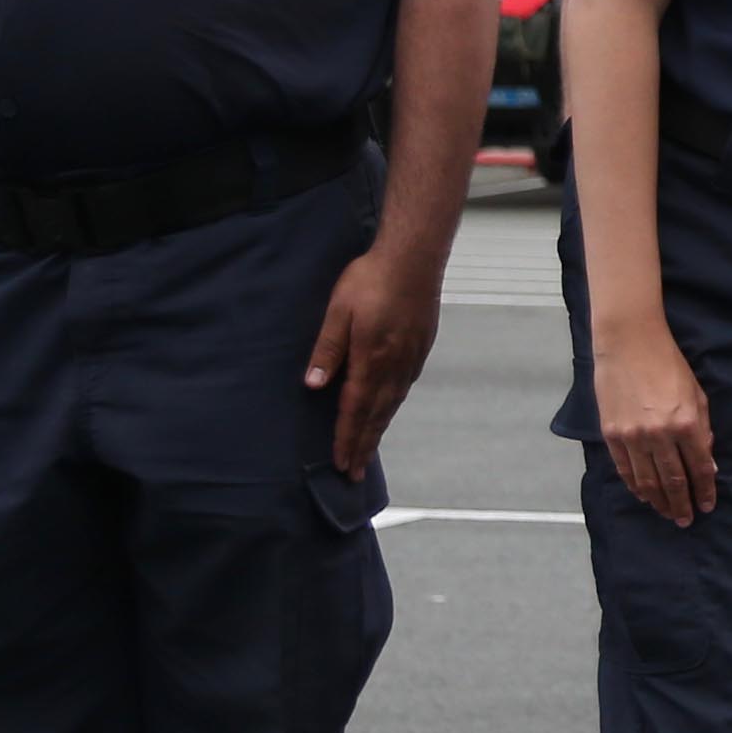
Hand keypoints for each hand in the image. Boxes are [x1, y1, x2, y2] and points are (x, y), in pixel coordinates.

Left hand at [304, 233, 446, 475]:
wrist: (413, 259)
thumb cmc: (369, 280)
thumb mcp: (339, 312)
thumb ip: (327, 350)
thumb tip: (313, 387)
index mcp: (371, 360)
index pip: (355, 409)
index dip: (347, 438)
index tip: (341, 464)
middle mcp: (393, 367)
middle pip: (376, 415)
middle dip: (363, 445)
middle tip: (354, 473)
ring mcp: (409, 359)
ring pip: (392, 405)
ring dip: (378, 430)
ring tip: (368, 451)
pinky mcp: (419, 349)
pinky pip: (402, 389)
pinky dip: (392, 408)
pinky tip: (388, 410)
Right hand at [595, 323, 716, 525]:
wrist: (628, 343)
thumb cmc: (668, 365)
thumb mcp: (697, 395)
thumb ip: (704, 431)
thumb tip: (708, 464)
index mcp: (687, 423)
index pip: (700, 468)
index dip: (705, 490)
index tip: (707, 505)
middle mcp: (660, 434)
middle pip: (673, 481)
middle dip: (682, 504)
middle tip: (686, 519)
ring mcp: (633, 436)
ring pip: (648, 481)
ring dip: (659, 501)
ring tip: (667, 513)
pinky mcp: (612, 434)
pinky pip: (625, 469)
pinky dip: (635, 486)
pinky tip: (644, 496)